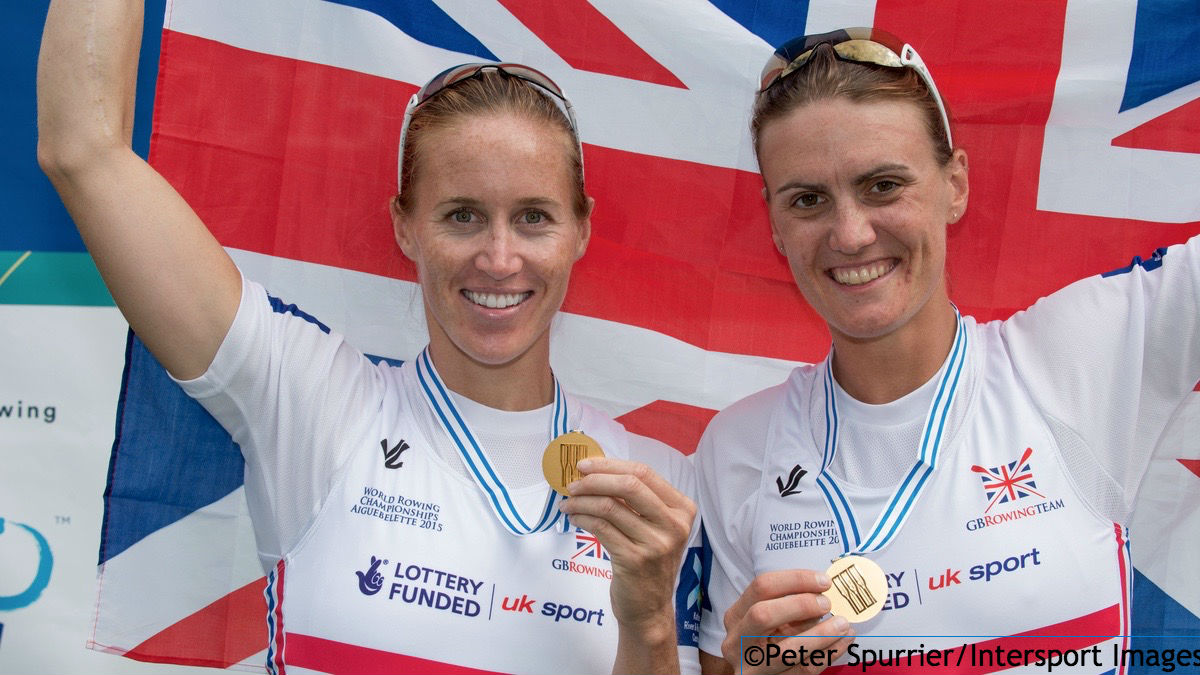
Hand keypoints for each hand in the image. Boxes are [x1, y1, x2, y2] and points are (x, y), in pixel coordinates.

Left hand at [558, 457, 694, 665]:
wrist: (650, 608)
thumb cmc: (649, 562)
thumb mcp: (655, 527)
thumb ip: (637, 501)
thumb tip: (597, 471)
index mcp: (682, 509)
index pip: (644, 473)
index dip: (610, 465)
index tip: (585, 465)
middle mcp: (674, 525)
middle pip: (629, 485)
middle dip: (595, 479)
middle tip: (573, 482)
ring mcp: (656, 544)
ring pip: (610, 507)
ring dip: (582, 500)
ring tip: (568, 503)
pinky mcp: (634, 560)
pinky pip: (601, 528)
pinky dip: (582, 518)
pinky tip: (574, 517)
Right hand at [720, 570, 854, 673]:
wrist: (755, 672)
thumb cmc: (764, 642)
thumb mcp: (767, 619)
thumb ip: (788, 605)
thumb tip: (824, 592)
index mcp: (736, 615)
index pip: (762, 587)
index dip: (795, 580)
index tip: (823, 581)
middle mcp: (737, 641)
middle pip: (763, 614)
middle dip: (800, 605)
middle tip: (827, 603)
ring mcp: (752, 667)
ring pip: (786, 650)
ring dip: (820, 635)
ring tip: (843, 624)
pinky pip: (804, 670)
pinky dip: (827, 654)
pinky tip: (842, 642)